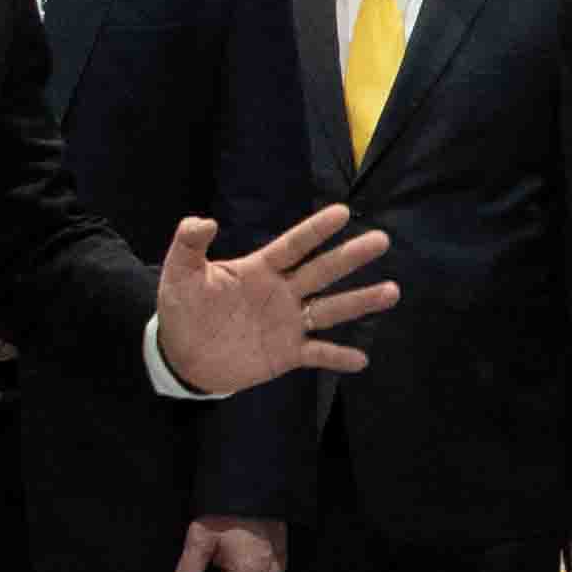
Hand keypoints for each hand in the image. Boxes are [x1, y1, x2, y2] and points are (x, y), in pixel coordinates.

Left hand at [150, 208, 398, 393]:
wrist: (182, 355)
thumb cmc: (184, 308)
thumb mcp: (179, 274)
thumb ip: (189, 245)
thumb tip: (204, 221)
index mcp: (261, 269)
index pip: (293, 245)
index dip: (315, 230)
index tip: (342, 212)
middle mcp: (283, 292)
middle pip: (322, 271)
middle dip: (350, 257)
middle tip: (381, 240)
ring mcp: (288, 323)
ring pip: (329, 310)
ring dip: (360, 302)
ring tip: (391, 292)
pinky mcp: (287, 353)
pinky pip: (318, 353)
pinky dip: (338, 357)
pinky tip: (361, 360)